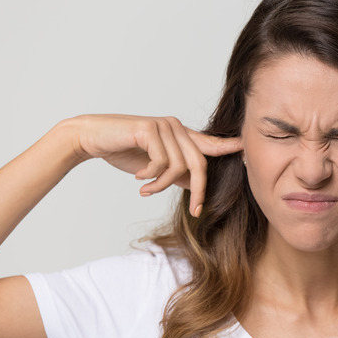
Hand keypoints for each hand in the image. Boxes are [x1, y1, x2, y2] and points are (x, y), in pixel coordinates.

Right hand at [63, 114, 242, 216]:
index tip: (245, 150)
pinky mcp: (150, 129)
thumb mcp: (155, 166)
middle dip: (200, 191)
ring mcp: (164, 126)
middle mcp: (176, 127)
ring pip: (178, 167)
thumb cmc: (123, 150)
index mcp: (180, 135)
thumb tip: (198, 185)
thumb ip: (177, 173)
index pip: (209, 143)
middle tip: (195, 211)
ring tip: (146, 190)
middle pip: (199, 163)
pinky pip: (162, 163)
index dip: (228, 147)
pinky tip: (138, 177)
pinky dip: (151, 176)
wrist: (92, 138)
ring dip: (162, 185)